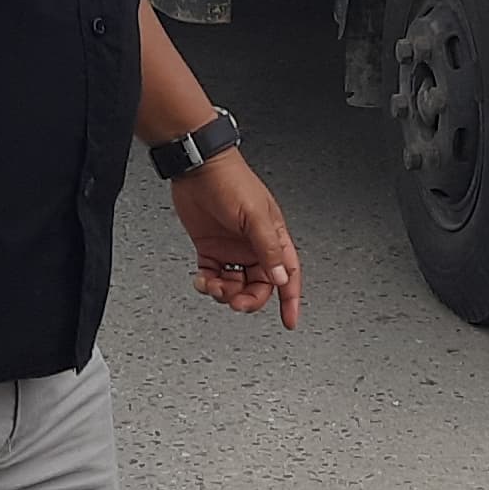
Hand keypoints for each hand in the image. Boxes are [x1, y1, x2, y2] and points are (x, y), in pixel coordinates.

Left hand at [169, 153, 301, 328]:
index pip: (288, 274)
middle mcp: (254, 245)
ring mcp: (231, 248)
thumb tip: (281, 277)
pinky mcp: (210, 248)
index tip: (289, 320)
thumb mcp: (254, 215)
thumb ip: (268, 248)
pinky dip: (208, 284)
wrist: (197, 168)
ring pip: (235, 285)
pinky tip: (202, 280)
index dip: (291, 299)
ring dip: (225, 292)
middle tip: (236, 302)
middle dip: (248, 299)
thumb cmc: (230, 180)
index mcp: (273, 236)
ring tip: (214, 286)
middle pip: (259, 286)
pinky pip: (213, 277)